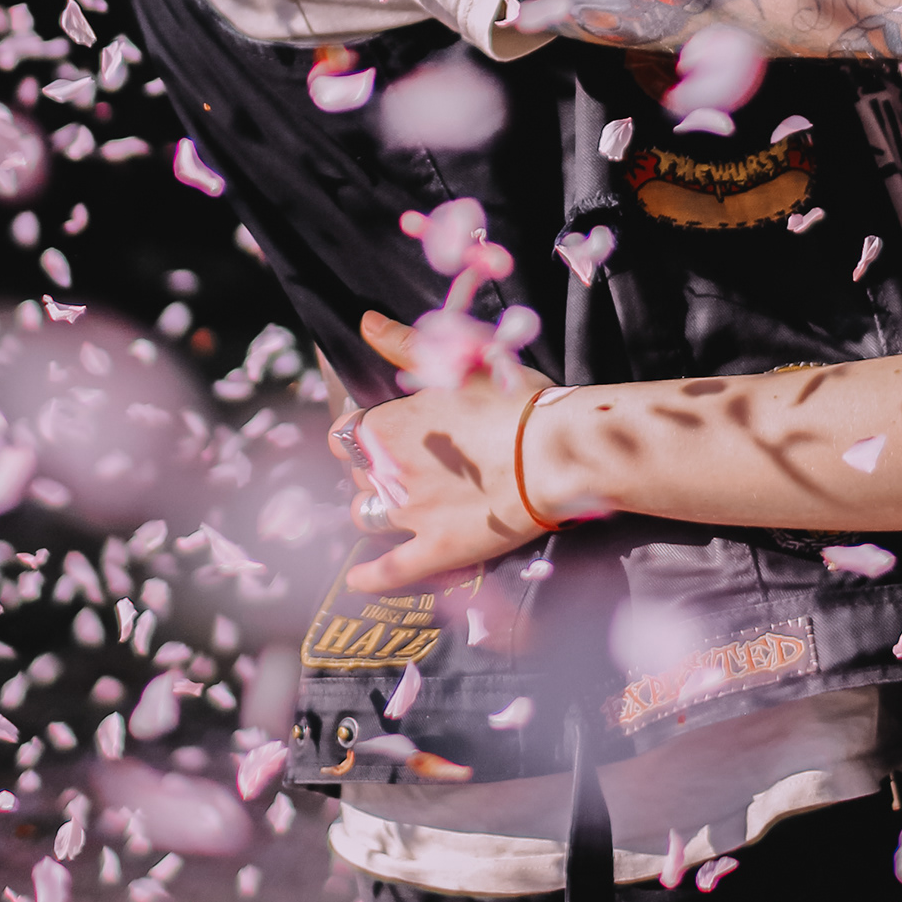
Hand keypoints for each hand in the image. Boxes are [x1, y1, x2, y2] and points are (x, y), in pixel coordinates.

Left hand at [331, 313, 551, 592]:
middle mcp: (388, 470)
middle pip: (357, 474)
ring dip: (375, 509)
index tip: (384, 431)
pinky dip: (370, 577)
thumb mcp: (461, 363)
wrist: (557, 452)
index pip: (344, 432)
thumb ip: (405, 344)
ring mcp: (409, 513)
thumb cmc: (515, 400)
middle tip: (411, 461)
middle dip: (375, 469)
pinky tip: (358, 579)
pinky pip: (390, 571)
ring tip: (400, 503)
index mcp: (388, 424)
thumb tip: (365, 322)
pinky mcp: (435, 549)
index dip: (362, 432)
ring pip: (366, 515)